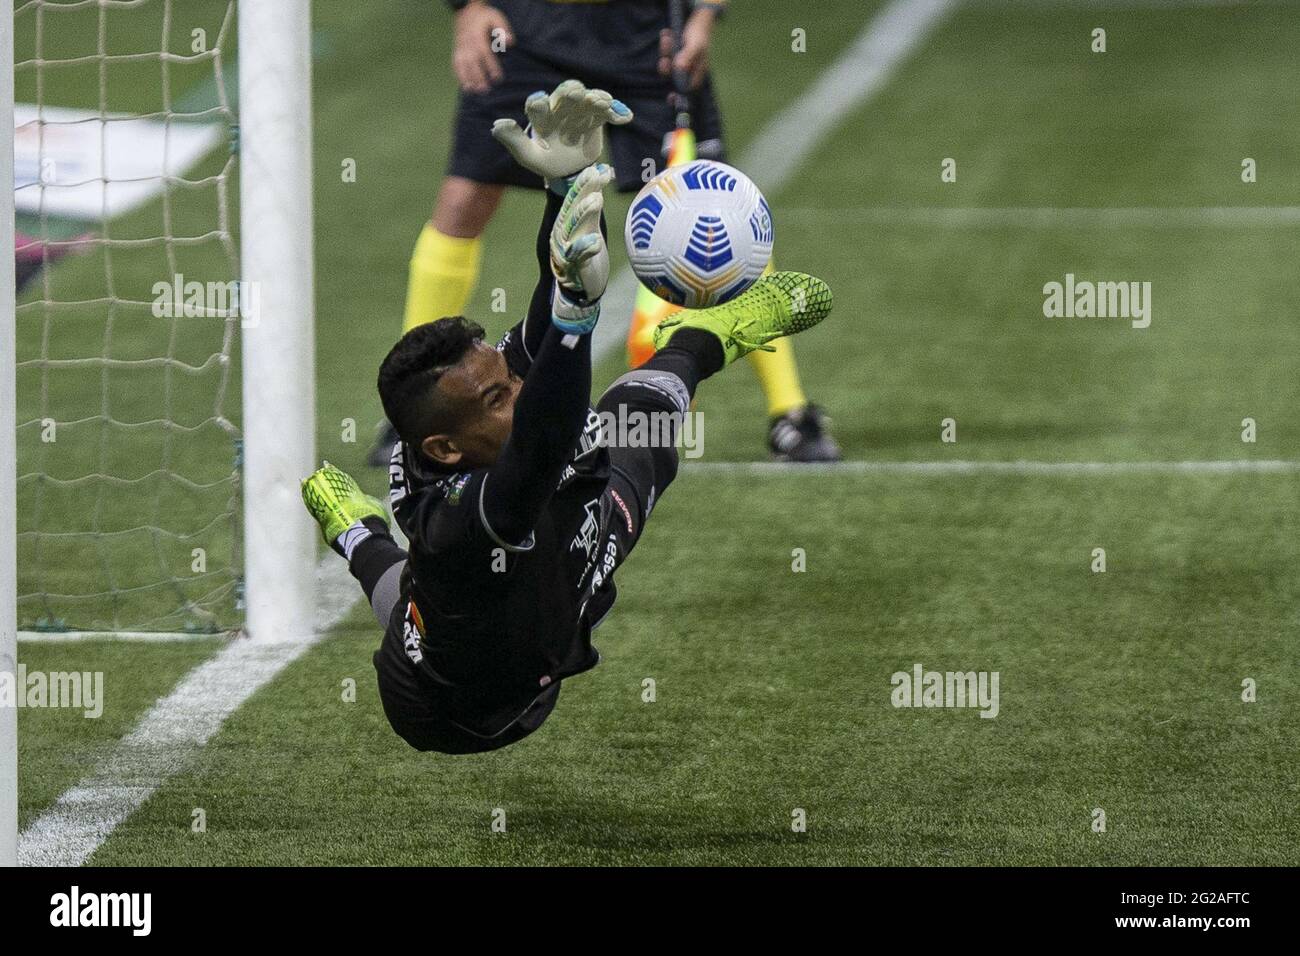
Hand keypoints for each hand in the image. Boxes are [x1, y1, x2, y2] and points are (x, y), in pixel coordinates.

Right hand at [452, 2, 512, 93]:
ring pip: (463, 65)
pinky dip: (459, 76)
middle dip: (478, 76)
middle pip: (473, 62)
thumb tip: (510, 43)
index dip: (491, 66)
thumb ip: (503, 30)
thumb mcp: (496, 17)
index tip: (497, 78)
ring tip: (474, 91)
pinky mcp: (456, 52)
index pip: (485, 54)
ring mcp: (460, 48)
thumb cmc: (484, 17)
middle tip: (485, 89)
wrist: (466, 12)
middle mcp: (467, 44)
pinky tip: (465, 87)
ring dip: (467, 79)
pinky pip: (456, 65)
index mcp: (478, 36)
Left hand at [491, 80, 631, 184]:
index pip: (538, 106)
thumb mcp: (528, 155)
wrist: (569, 173)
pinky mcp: (597, 119)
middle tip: (576, 94)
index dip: (538, 103)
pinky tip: (626, 118)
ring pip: (588, 100)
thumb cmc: (545, 161)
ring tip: (603, 104)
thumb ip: (514, 141)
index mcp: (541, 116)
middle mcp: (560, 109)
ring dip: (596, 99)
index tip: (539, 102)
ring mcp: (580, 113)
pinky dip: (616, 113)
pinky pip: (607, 113)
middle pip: (566, 95)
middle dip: (571, 93)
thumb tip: (496, 125)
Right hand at [549, 164, 612, 334]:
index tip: (598, 168)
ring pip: (574, 229)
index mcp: (566, 222)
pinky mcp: (574, 268)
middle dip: (584, 191)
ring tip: (596, 200)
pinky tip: (595, 241)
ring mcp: (565, 251)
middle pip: (572, 209)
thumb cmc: (586, 253)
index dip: (585, 182)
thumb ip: (593, 202)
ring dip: (584, 214)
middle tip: (596, 175)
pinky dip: (586, 248)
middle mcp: (562, 233)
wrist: (578, 288)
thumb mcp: (590, 225)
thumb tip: (602, 170)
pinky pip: (578, 256)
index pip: (574, 198)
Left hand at [658, 7, 715, 89]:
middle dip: (666, 68)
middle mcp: (688, 70)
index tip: (671, 97)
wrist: (699, 21)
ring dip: (665, 51)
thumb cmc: (700, 35)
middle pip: (672, 77)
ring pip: (667, 65)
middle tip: (664, 61)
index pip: (687, 89)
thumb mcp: (696, 46)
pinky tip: (666, 33)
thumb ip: (688, 57)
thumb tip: (679, 68)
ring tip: (667, 38)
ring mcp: (680, 63)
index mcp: (696, 72)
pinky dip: (665, 43)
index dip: (679, 95)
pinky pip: (666, 53)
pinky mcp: (674, 54)